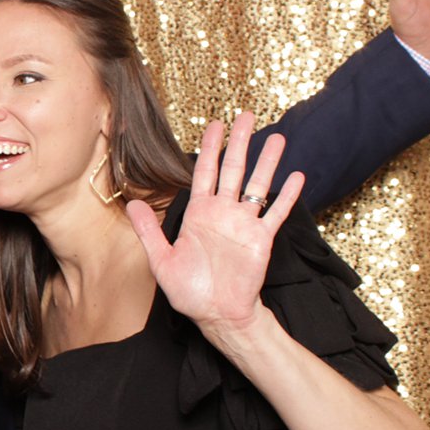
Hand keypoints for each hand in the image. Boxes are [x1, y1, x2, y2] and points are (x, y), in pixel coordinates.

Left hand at [125, 112, 304, 334]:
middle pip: (233, 170)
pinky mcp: (262, 239)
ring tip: (276, 137)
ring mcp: (244, 224)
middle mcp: (223, 213)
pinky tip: (297, 176)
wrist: (217, 314)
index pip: (204, 172)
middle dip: (239, 142)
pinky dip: (287, 196)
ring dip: (267, 162)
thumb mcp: (162, 260)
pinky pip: (276, 213)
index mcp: (199, 214)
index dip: (209, 148)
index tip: (215, 124)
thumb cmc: (189, 292)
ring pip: (257, 185)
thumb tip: (132, 204)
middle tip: (246, 115)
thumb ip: (150, 231)